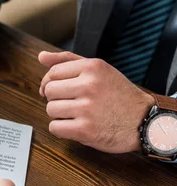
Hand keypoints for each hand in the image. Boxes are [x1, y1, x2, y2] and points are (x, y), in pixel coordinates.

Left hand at [39, 51, 154, 152]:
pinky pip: (54, 127)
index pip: (53, 72)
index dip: (49, 83)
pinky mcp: (85, 129)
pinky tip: (76, 126)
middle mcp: (89, 85)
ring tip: (77, 115)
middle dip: (56, 98)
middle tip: (73, 103)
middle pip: (49, 91)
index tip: (57, 91)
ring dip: (59, 115)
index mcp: (92, 67)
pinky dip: (62, 129)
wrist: (144, 121)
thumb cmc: (118, 95)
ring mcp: (87, 108)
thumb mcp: (99, 71)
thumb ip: (68, 61)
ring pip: (50, 110)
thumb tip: (41, 56)